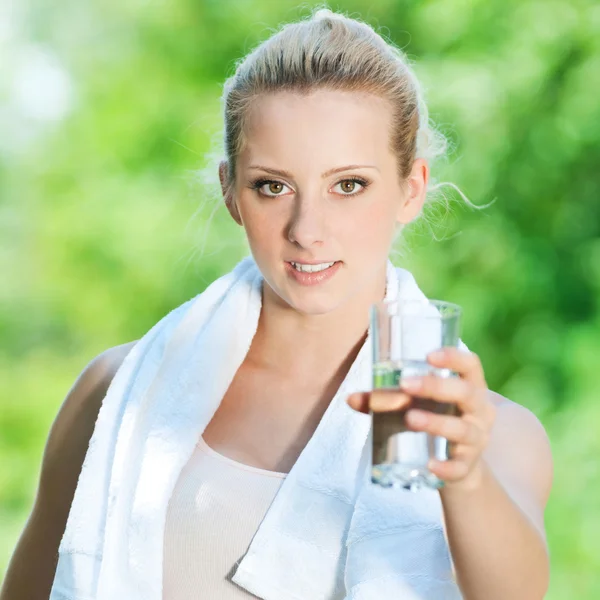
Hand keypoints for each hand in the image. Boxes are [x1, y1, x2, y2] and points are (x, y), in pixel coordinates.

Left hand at [346, 347, 496, 489]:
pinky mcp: (467, 466)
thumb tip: (351, 398)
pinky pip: (459, 467)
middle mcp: (479, 411)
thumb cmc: (434, 420)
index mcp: (469, 387)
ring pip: (463, 429)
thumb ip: (384, 400)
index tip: (429, 355)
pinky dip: (446, 466)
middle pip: (466, 393)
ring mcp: (476, 439)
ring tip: (410, 418)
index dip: (454, 357)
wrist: (456, 466)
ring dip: (436, 422)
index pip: (471, 365)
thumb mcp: (415, 405)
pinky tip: (431, 465)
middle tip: (406, 385)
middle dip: (435, 387)